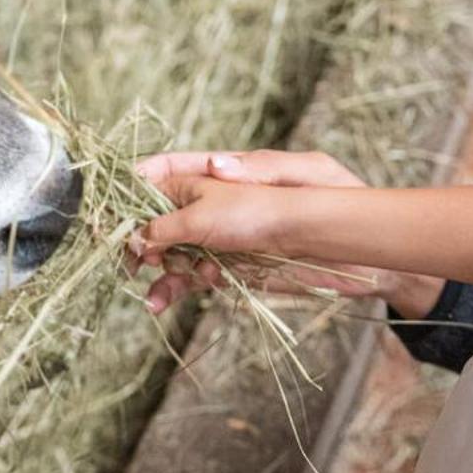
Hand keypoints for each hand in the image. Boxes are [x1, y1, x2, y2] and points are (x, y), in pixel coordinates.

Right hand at [132, 150, 442, 315]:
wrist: (363, 253)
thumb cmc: (326, 201)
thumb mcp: (273, 183)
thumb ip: (219, 191)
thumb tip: (184, 184)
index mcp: (221, 174)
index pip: (165, 171)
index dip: (133, 184)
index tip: (108, 204)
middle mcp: (216, 205)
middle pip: (158, 216)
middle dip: (136, 235)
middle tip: (124, 254)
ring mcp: (222, 240)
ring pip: (171, 252)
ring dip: (153, 269)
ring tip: (144, 287)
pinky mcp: (232, 271)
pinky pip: (192, 279)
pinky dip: (173, 290)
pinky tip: (159, 301)